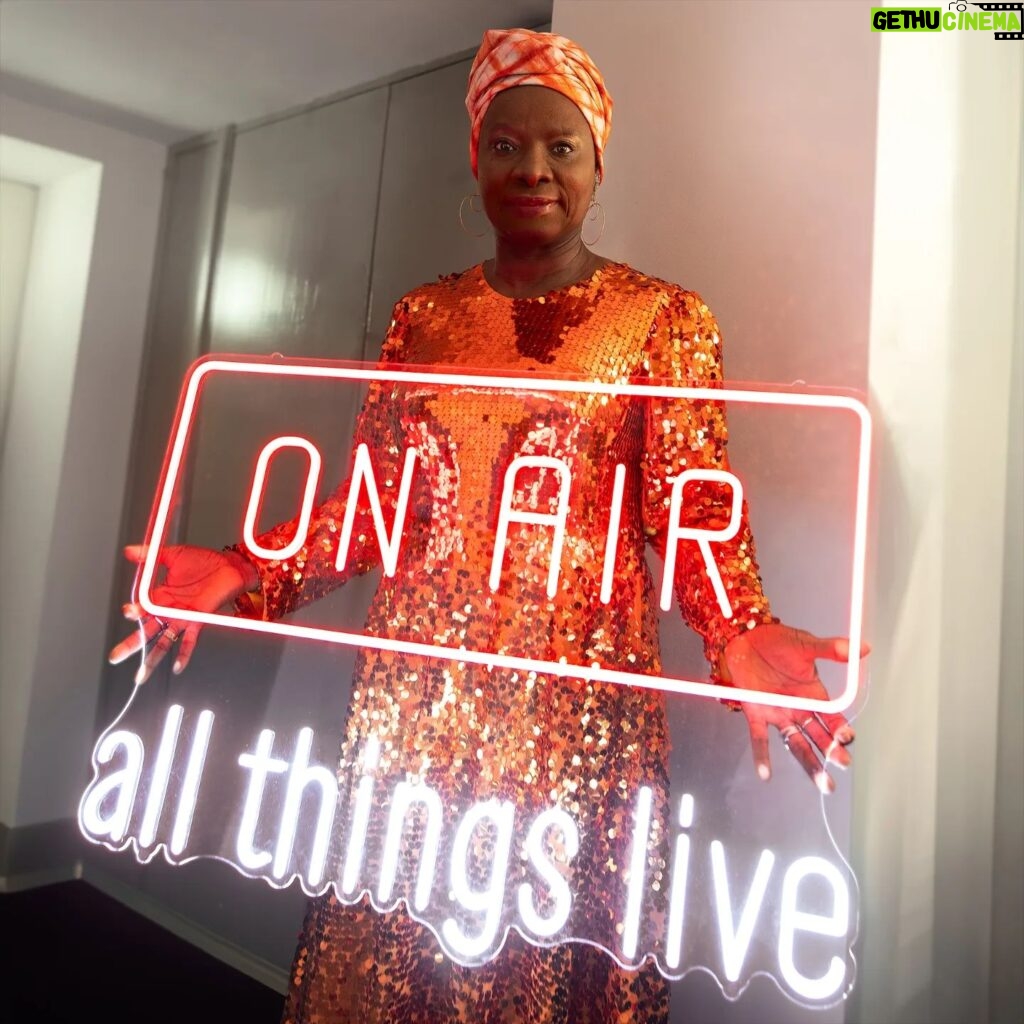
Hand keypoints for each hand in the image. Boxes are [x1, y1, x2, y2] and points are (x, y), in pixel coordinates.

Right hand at [108, 544, 257, 682]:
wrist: (230, 565)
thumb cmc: (205, 561)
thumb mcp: (173, 555)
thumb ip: (150, 554)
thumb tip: (129, 551)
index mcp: (161, 595)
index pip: (141, 609)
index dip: (133, 612)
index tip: (127, 612)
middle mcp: (170, 609)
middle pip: (147, 631)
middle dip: (131, 645)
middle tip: (116, 657)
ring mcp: (184, 617)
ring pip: (164, 641)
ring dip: (152, 657)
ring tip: (141, 675)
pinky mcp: (199, 620)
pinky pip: (190, 641)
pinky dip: (184, 654)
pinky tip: (177, 667)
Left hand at [720, 624, 868, 792]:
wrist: (744, 636)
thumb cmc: (777, 641)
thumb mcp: (805, 644)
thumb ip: (831, 649)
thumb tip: (862, 647)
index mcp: (814, 694)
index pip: (832, 717)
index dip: (840, 728)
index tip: (847, 737)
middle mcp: (798, 708)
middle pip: (818, 736)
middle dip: (830, 751)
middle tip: (841, 764)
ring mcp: (778, 714)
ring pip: (795, 743)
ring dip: (809, 762)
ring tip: (823, 782)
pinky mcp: (755, 714)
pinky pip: (759, 738)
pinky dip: (762, 756)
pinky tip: (765, 774)